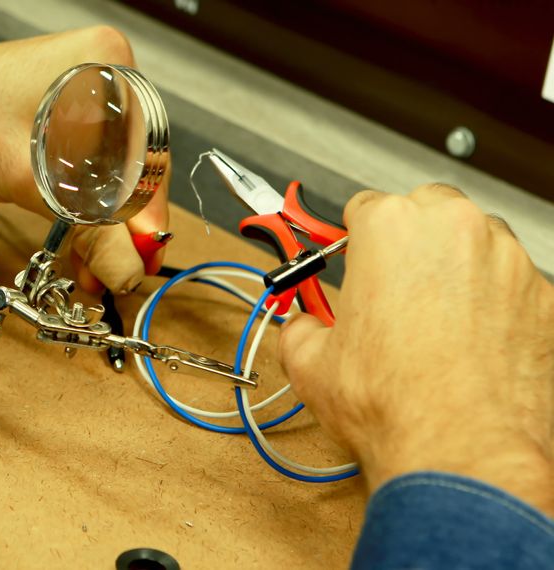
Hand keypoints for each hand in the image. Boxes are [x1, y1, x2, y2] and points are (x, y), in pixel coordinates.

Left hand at [0, 27, 168, 292]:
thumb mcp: (28, 179)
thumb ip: (86, 227)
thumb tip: (128, 267)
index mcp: (106, 64)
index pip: (151, 151)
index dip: (148, 210)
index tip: (146, 253)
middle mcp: (103, 71)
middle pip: (137, 163)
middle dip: (125, 223)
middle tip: (123, 269)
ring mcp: (84, 91)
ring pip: (115, 170)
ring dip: (105, 221)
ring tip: (99, 266)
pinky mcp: (66, 112)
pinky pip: (92, 164)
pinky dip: (87, 203)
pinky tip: (83, 241)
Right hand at [279, 184, 553, 515]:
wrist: (459, 451)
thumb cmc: (393, 404)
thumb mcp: (309, 363)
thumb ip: (302, 325)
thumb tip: (304, 327)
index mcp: (391, 227)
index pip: (367, 206)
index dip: (356, 239)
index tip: (357, 261)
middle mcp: (456, 231)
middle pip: (430, 212)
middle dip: (412, 244)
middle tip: (395, 289)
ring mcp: (510, 263)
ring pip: (479, 246)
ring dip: (457, 272)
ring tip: (435, 324)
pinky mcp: (546, 301)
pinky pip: (515, 289)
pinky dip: (498, 308)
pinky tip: (473, 346)